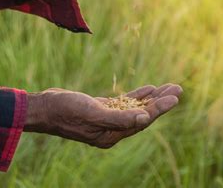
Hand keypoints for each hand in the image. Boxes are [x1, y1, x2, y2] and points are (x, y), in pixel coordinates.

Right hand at [24, 84, 181, 147]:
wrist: (44, 108)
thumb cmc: (66, 110)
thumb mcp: (93, 112)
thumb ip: (119, 117)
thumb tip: (145, 118)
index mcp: (112, 135)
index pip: (143, 120)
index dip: (160, 108)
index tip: (175, 97)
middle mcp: (112, 129)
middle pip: (143, 114)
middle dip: (161, 101)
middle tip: (178, 89)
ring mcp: (108, 119)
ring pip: (136, 107)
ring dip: (152, 97)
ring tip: (169, 87)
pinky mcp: (102, 109)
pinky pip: (125, 103)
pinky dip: (137, 96)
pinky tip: (149, 88)